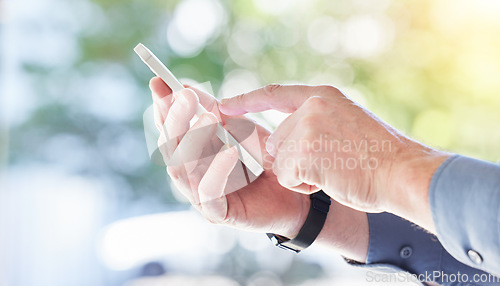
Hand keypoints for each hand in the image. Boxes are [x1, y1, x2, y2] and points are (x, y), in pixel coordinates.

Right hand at [149, 77, 309, 237]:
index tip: (159, 81)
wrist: (296, 192)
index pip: (170, 130)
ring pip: (181, 168)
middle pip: (170, 148)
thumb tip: (186, 88)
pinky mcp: (217, 213)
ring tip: (209, 115)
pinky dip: (216, 169)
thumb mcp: (241, 128)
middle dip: (175, 119)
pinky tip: (230, 151)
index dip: (163, 107)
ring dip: (193, 139)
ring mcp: (201, 196)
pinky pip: (208, 191)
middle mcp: (190, 175)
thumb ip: (214, 111)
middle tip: (185, 96)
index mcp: (192, 154)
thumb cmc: (266, 159)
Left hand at [220, 84, 450, 232]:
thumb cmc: (379, 157)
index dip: (246, 100)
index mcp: (322, 96)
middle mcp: (311, 106)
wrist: (403, 173)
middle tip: (332, 162)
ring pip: (281, 160)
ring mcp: (306, 127)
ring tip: (335, 169)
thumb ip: (314, 122)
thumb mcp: (346, 124)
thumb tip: (279, 139)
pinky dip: (306, 184)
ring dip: (303, 172)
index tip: (222, 104)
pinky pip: (287, 176)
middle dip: (295, 159)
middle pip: (277, 141)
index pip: (274, 95)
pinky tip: (332, 178)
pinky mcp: (302, 151)